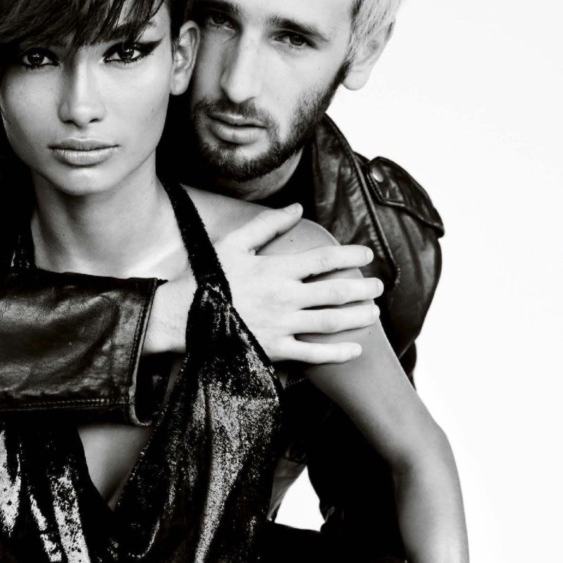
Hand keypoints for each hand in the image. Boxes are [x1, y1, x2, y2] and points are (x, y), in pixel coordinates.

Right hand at [146, 205, 381, 361]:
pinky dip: (336, 353)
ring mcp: (281, 325)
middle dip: (361, 288)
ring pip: (329, 322)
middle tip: (379, 286)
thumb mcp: (234, 243)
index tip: (367, 255)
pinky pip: (312, 354)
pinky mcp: (274, 349)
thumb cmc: (207, 278)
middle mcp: (284, 297)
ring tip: (373, 314)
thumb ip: (268, 225)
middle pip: (334, 291)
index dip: (350, 255)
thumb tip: (297, 208)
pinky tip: (355, 349)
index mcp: (277, 270)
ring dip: (356, 317)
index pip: (324, 259)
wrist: (183, 317)